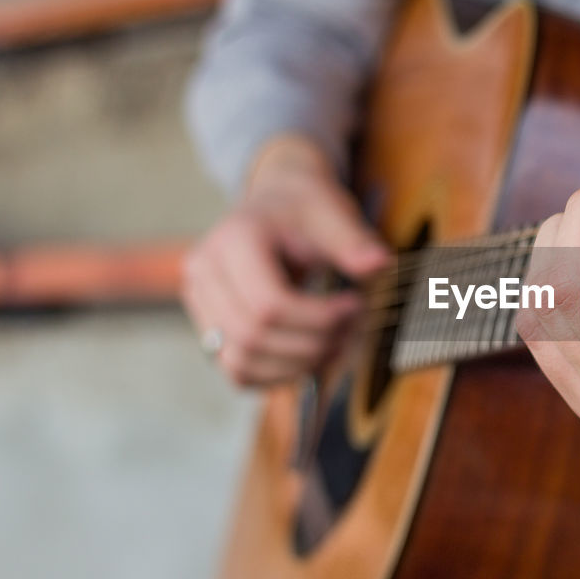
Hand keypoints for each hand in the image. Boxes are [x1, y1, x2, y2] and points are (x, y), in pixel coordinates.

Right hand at [182, 135, 387, 386]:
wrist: (277, 203)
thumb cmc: (305, 208)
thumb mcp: (332, 213)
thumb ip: (353, 240)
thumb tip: (380, 263)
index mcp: (234, 240)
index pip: (269, 304)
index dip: (318, 318)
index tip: (356, 306)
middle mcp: (204, 272)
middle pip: (253, 336)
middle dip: (312, 344)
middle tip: (352, 329)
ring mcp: (199, 302)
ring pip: (241, 362)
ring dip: (296, 365)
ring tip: (336, 345)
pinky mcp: (209, 326)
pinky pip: (238, 371)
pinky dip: (278, 375)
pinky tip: (312, 355)